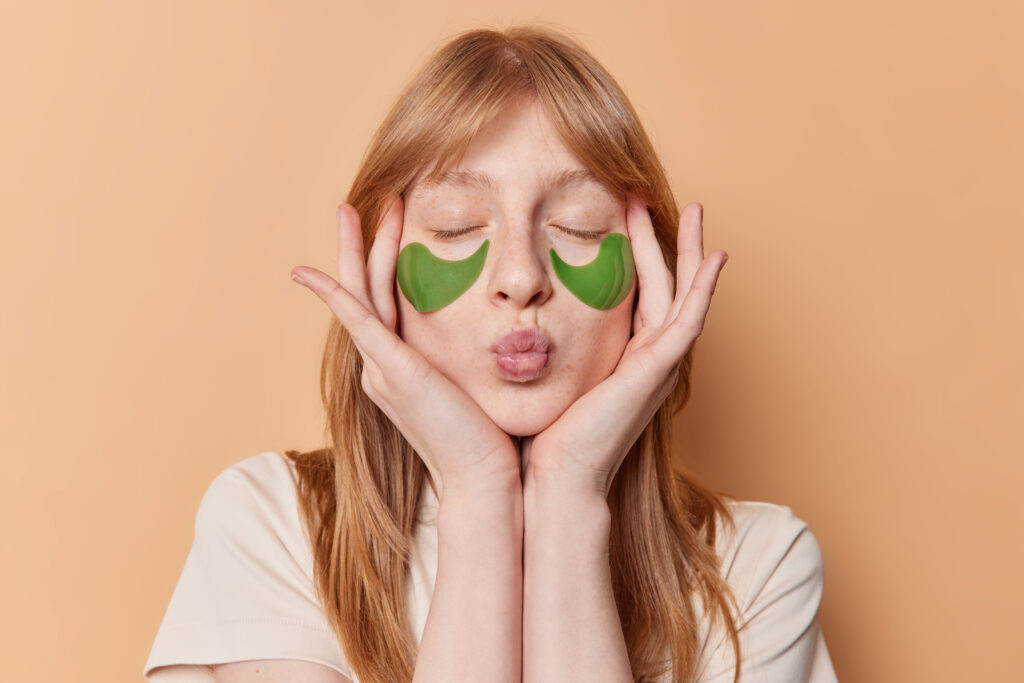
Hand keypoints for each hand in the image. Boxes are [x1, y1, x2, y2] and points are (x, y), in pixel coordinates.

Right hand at [290, 195, 519, 499]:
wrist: (485, 479)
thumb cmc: (492, 437)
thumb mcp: (476, 386)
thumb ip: (471, 359)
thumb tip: (495, 336)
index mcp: (400, 368)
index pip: (385, 304)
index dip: (383, 262)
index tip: (394, 226)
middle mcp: (382, 366)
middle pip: (365, 292)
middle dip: (360, 246)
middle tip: (358, 205)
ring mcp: (383, 369)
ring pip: (361, 296)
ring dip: (356, 251)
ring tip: (350, 209)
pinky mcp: (394, 372)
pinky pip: (358, 322)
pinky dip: (333, 295)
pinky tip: (310, 272)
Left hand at [521, 197, 727, 496]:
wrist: (557, 475)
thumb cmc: (546, 432)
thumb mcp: (551, 374)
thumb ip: (548, 343)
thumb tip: (514, 315)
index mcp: (627, 356)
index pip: (640, 293)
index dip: (637, 253)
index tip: (623, 213)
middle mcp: (650, 358)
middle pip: (666, 286)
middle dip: (664, 241)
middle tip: (655, 198)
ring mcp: (659, 365)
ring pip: (682, 296)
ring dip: (691, 253)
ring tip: (697, 212)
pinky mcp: (658, 371)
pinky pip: (689, 321)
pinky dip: (705, 289)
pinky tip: (717, 258)